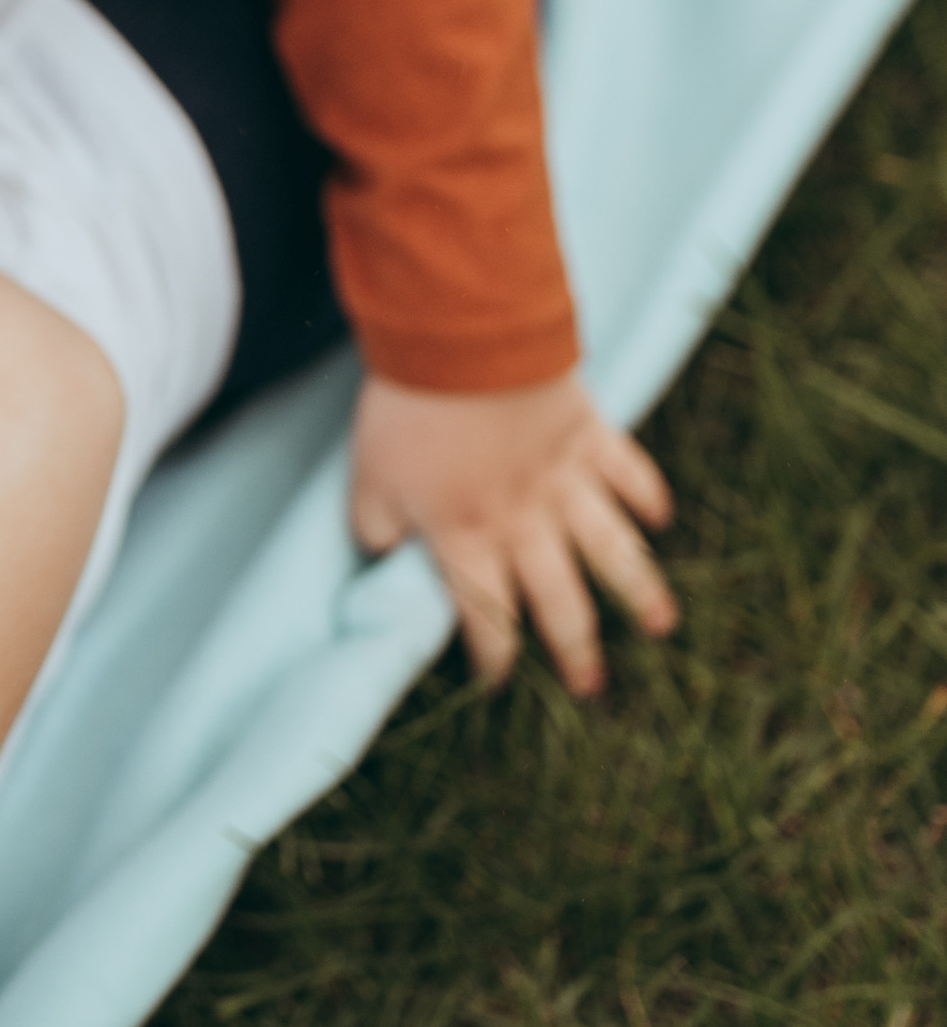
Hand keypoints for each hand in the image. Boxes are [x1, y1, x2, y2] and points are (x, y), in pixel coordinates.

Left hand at [349, 365, 676, 697]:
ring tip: (661, 625)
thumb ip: (374, 528)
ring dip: (640, 591)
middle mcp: (524, 524)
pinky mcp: (591, 435)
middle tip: (591, 686)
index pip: (485, 617)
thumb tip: (381, 555)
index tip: (498, 683)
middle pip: (560, 602)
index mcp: (466, 539)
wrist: (460, 340)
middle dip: (576, 650)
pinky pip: (630, 474)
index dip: (493, 658)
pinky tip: (659, 520)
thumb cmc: (405, 412)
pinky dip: (649, 498)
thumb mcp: (366, 480)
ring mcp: (566, 482)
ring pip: (613, 551)